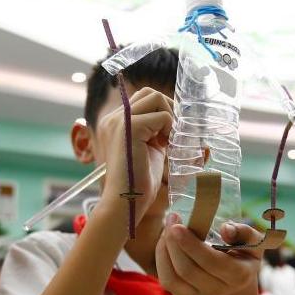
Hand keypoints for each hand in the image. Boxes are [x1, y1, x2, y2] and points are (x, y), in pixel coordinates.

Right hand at [96, 87, 172, 218]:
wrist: (125, 201)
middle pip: (150, 93)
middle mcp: (114, 118)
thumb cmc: (138, 182)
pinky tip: (166, 148)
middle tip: (172, 135)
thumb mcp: (150, 150)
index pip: (143, 99)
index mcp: (115, 123)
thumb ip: (157, 132)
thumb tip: (180, 121)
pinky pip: (163, 116)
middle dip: (168, 109)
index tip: (168, 136)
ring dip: (170, 117)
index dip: (162, 112)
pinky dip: (171, 130)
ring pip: (156, 98)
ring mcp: (120, 120)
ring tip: (168, 141)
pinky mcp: (131, 127)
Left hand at [156, 215, 261, 294]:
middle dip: (174, 243)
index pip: (211, 262)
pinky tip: (165, 242)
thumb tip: (225, 230)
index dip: (191, 245)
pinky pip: (166, 280)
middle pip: (187, 270)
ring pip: (172, 278)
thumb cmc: (242, 252)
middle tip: (171, 219)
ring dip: (164, 250)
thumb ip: (243, 232)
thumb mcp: (252, 240)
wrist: (232, 277)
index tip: (177, 226)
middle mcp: (218, 290)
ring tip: (167, 229)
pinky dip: (161, 259)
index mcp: (238, 275)